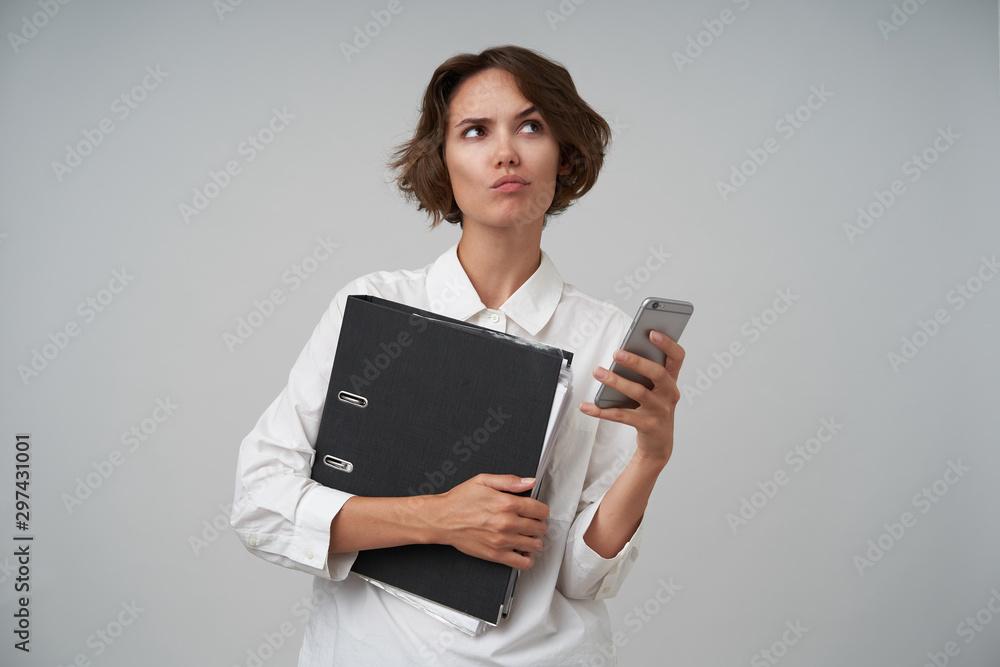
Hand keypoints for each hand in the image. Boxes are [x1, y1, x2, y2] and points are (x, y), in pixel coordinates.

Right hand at [427, 474, 548, 569]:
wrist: (442, 519)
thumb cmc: (460, 500)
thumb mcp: (483, 481)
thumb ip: (510, 481)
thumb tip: (530, 481)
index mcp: (507, 503)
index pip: (540, 510)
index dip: (540, 510)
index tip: (536, 511)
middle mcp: (507, 523)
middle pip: (540, 528)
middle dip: (537, 524)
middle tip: (529, 522)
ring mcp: (502, 541)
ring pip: (535, 545)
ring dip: (534, 540)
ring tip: (526, 536)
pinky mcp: (496, 555)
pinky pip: (522, 563)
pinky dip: (527, 559)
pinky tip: (522, 551)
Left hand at [580, 330, 684, 465]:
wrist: (659, 443)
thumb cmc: (653, 408)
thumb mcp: (654, 389)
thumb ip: (644, 372)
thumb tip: (620, 354)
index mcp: (671, 380)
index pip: (677, 357)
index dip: (667, 344)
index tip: (652, 332)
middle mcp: (669, 394)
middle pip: (657, 373)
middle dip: (637, 362)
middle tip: (617, 354)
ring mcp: (660, 410)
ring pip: (639, 393)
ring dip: (616, 381)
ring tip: (598, 372)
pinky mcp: (647, 426)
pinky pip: (621, 416)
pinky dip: (601, 411)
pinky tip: (586, 406)